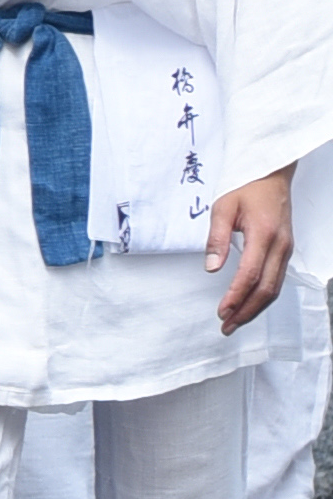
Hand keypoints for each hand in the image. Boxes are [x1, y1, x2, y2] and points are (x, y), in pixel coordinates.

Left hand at [209, 169, 294, 336]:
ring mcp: (286, 250)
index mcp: (264, 234)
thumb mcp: (223, 205)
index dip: (236, 296)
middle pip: (266, 290)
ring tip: (235, 321)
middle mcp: (280, 246)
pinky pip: (277, 280)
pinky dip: (263, 297)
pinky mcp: (286, 251)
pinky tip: (250, 304)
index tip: (222, 311)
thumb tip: (211, 267)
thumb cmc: (245, 186)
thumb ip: (217, 237)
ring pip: (275, 289)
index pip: (250, 274)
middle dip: (246, 311)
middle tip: (227, 326)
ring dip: (255, 308)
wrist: (272, 173)